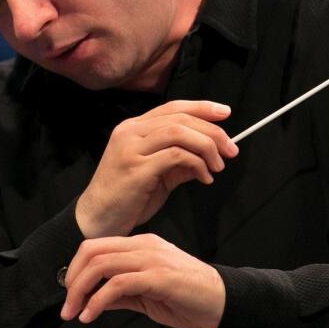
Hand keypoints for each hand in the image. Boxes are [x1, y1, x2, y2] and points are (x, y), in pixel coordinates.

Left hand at [60, 234, 225, 327]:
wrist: (221, 302)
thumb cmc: (188, 298)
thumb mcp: (146, 295)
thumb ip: (121, 294)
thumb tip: (93, 300)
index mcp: (142, 245)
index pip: (97, 246)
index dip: (76, 268)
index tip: (69, 293)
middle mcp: (145, 246)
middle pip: (93, 251)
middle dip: (72, 279)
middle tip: (66, 306)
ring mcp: (151, 259)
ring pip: (101, 264)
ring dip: (80, 291)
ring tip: (74, 313)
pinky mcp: (158, 276)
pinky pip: (118, 284)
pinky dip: (97, 301)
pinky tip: (91, 315)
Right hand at [76, 100, 238, 238]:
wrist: (97, 221)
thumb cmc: (127, 198)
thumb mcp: (157, 174)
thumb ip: (180, 161)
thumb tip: (210, 154)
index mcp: (133, 128)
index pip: (173, 107)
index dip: (201, 107)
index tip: (225, 113)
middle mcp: (130, 132)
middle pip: (180, 118)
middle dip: (212, 131)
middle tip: (231, 149)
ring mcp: (131, 149)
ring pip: (179, 132)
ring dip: (206, 146)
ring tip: (218, 165)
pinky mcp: (136, 168)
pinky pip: (175, 156)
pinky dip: (197, 164)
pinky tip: (204, 178)